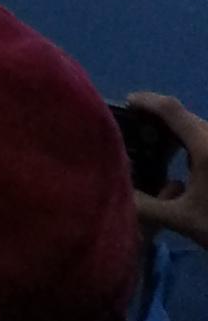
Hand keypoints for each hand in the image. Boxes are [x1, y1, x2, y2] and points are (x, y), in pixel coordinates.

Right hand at [125, 93, 207, 249]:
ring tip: (158, 149)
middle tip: (136, 130)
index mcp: (205, 146)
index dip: (147, 101)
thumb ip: (147, 207)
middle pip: (185, 116)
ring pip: (199, 129)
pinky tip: (186, 166)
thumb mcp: (183, 219)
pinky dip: (193, 144)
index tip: (127, 103)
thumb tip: (121, 196)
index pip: (171, 109)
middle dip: (159, 119)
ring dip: (177, 133)